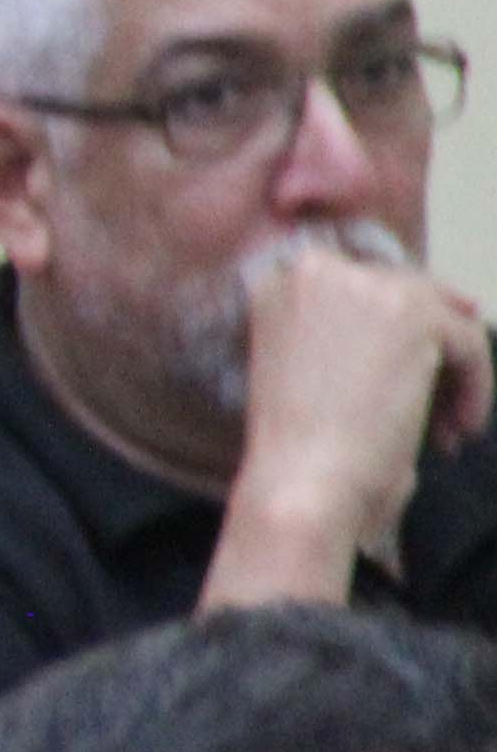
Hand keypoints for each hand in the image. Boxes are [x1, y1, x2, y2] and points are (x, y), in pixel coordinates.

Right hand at [212, 234, 494, 601]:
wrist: (303, 482)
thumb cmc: (301, 450)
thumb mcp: (311, 371)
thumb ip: (357, 334)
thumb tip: (456, 308)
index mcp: (276, 285)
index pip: (360, 287)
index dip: (392, 334)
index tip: (411, 378)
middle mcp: (314, 270)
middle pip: (407, 294)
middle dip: (432, 353)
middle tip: (440, 412)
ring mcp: (363, 285)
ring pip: (444, 318)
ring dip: (456, 374)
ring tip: (449, 429)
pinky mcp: (412, 311)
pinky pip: (469, 342)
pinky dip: (476, 389)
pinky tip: (457, 432)